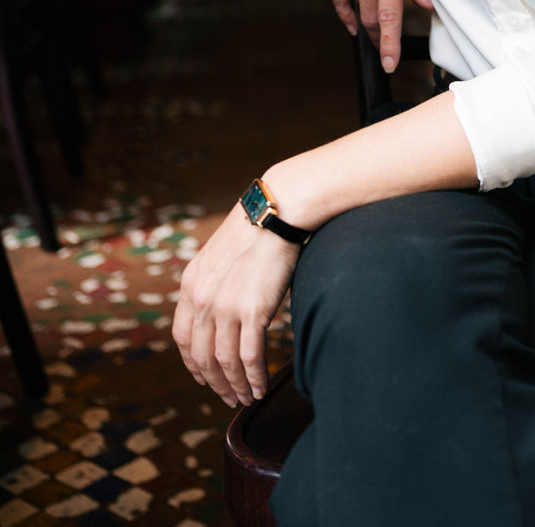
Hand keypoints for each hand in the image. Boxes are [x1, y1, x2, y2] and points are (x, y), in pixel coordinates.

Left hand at [172, 205, 296, 407]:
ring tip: (244, 398)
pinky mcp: (253, 311)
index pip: (183, 336)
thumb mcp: (220, 255)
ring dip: (235, 386)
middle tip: (227, 397)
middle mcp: (203, 299)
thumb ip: (215, 282)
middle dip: (215, 382)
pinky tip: (259, 387)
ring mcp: (226, 307)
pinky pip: (249, 357)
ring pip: (225, 362)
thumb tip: (223, 308)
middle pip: (202, 356)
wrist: (278, 210)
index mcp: (191, 284)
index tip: (203, 377)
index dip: (192, 362)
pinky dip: (253, 378)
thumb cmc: (258, 228)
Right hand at [323, 0, 431, 70]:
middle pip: (371, 18)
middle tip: (387, 47)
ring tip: (378, 24)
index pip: (389, 17)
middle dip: (380, 37)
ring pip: (357, 7)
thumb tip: (424, 5)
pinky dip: (346, 13)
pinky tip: (354, 22)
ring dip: (368, 18)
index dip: (389, 44)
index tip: (389, 62)